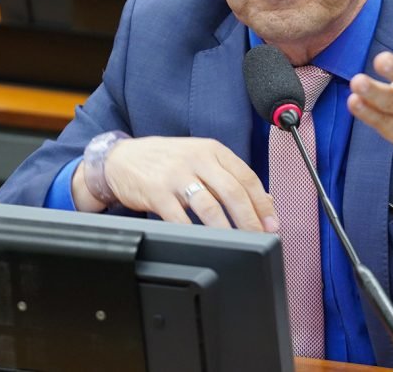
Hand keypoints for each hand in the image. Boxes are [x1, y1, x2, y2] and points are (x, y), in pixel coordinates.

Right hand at [72, 136, 278, 232]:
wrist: (120, 158)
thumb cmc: (164, 161)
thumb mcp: (198, 158)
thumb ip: (227, 176)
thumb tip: (263, 202)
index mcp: (211, 150)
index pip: (246, 176)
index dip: (263, 203)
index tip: (272, 223)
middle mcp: (196, 159)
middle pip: (232, 191)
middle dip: (250, 219)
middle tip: (260, 237)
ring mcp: (176, 175)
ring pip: (209, 205)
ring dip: (228, 228)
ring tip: (238, 243)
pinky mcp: (156, 192)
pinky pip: (180, 217)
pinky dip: (194, 233)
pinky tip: (205, 242)